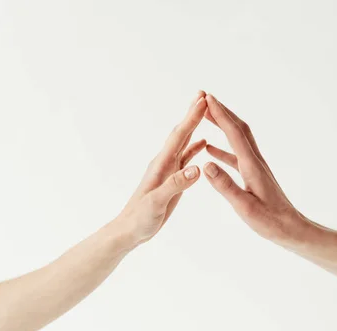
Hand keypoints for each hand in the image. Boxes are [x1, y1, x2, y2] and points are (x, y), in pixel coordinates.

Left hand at [117, 92, 207, 245]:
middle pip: (181, 133)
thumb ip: (176, 184)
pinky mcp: (173, 179)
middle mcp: (165, 163)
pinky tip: (203, 142)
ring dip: (194, 126)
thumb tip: (196, 168)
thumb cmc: (140, 218)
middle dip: (192, 115)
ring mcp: (169, 170)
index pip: (179, 136)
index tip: (202, 101)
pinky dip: (195, 146)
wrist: (130, 230)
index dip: (191, 118)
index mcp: (161, 165)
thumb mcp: (157, 202)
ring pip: (184, 142)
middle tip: (203, 95)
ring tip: (205, 111)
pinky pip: (186, 158)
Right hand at [202, 94, 309, 246]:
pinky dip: (222, 147)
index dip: (220, 114)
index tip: (207, 98)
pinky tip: (210, 150)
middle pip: (238, 128)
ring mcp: (255, 167)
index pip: (234, 133)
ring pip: (238, 138)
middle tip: (204, 98)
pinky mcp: (254, 175)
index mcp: (251, 166)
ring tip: (205, 116)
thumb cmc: (269, 222)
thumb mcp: (244, 206)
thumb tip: (206, 164)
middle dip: (221, 111)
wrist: (291, 229)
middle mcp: (254, 161)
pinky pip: (236, 154)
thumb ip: (225, 185)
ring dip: (222, 124)